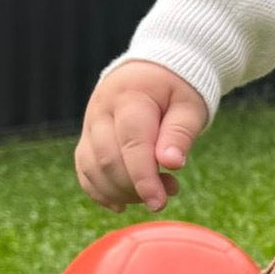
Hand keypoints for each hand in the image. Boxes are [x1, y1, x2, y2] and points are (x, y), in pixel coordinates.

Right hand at [75, 61, 208, 212]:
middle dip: (136, 187)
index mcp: (129, 98)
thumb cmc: (177, 90)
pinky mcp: (87, 137)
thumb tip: (172, 163)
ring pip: (92, 168)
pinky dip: (100, 192)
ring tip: (155, 191)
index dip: (144, 178)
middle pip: (108, 159)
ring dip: (121, 192)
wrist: (153, 70)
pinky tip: (122, 204)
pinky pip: (85, 170)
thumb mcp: (190, 106)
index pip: (132, 143)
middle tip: (170, 190)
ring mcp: (90, 124)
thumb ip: (180, 133)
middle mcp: (101, 110)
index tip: (159, 203)